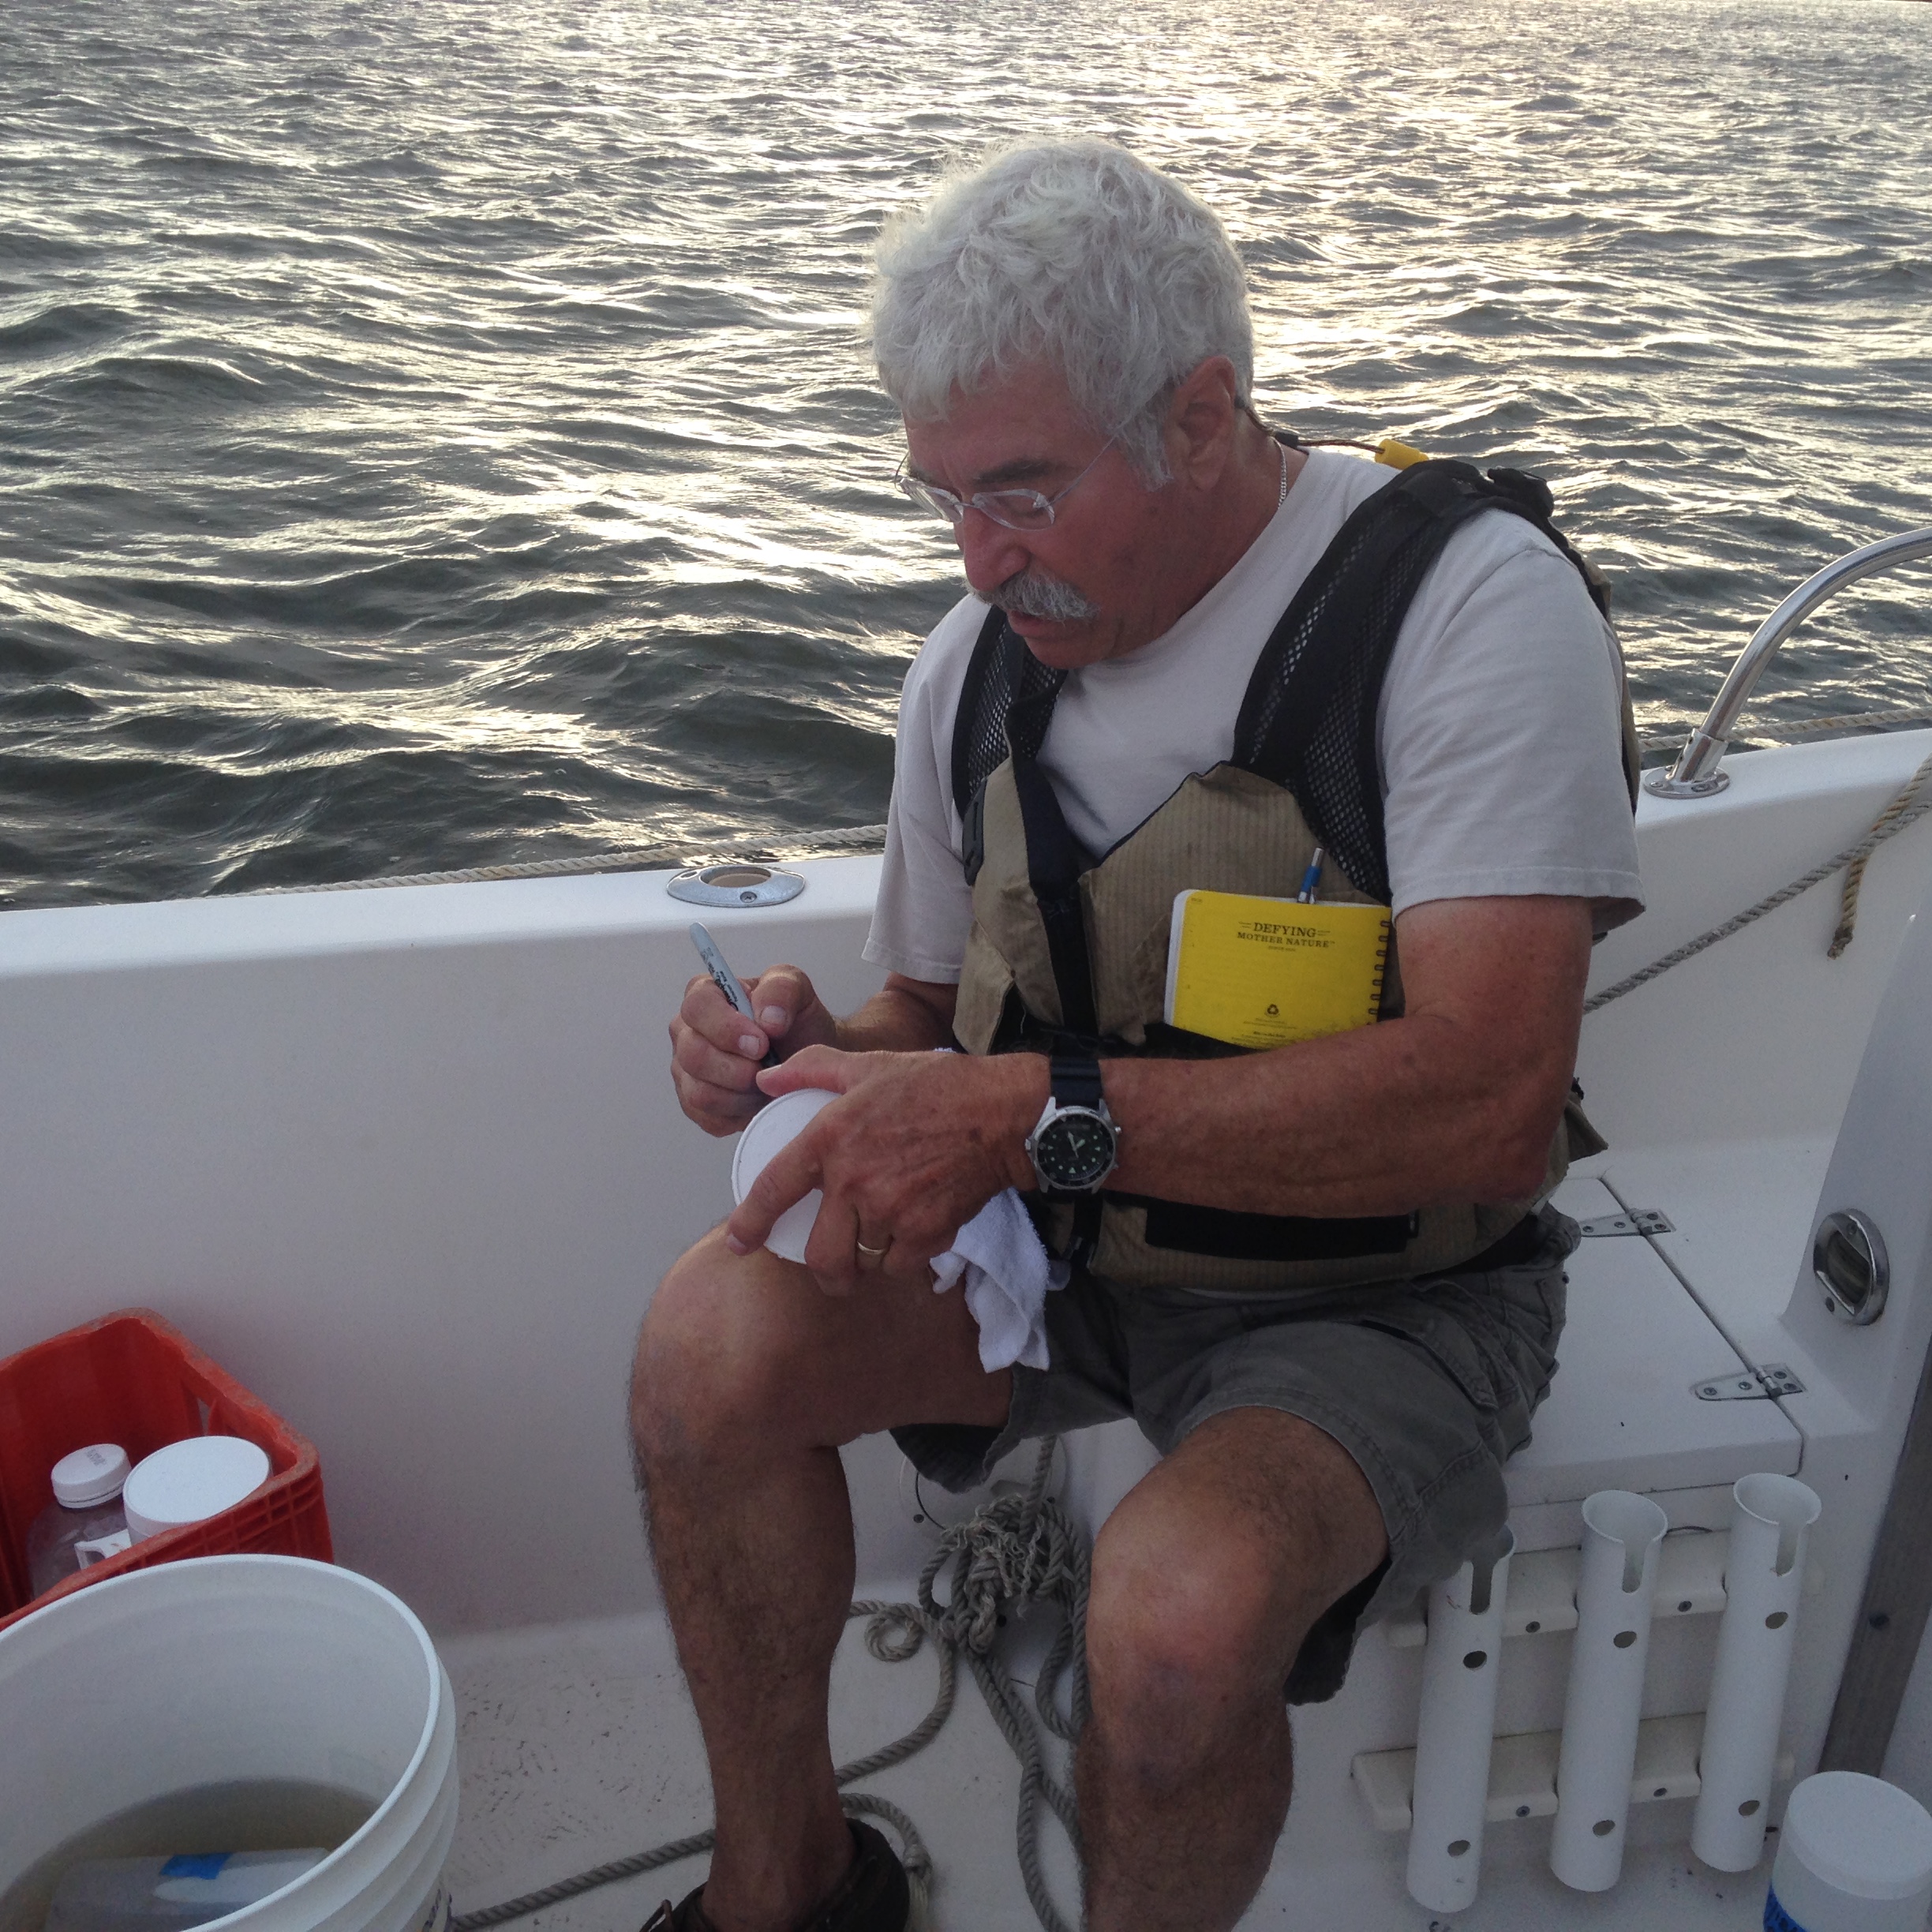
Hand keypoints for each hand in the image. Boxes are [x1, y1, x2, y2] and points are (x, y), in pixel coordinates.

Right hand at [668, 962, 840, 1135]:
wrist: (806, 1062)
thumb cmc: (796, 1023)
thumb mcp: (798, 991)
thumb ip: (782, 989)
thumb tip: (767, 1018)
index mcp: (705, 996)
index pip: (698, 1007)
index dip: (727, 1027)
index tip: (761, 1043)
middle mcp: (686, 1032)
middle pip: (694, 1054)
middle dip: (738, 1068)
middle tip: (768, 1069)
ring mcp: (685, 1071)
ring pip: (700, 1092)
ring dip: (742, 1093)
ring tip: (768, 1083)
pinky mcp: (694, 1106)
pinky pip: (709, 1117)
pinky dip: (740, 1113)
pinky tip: (758, 1100)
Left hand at [725, 1047, 1043, 1293]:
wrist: (1004, 1112)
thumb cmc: (939, 1085)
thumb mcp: (870, 1065)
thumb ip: (813, 1069)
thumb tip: (766, 1080)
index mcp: (831, 1138)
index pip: (773, 1190)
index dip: (749, 1223)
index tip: (738, 1242)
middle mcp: (854, 1180)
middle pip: (821, 1254)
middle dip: (822, 1272)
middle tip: (829, 1269)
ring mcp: (891, 1211)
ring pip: (863, 1261)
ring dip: (868, 1258)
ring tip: (881, 1240)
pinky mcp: (927, 1232)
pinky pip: (901, 1264)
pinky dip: (903, 1257)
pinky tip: (913, 1234)